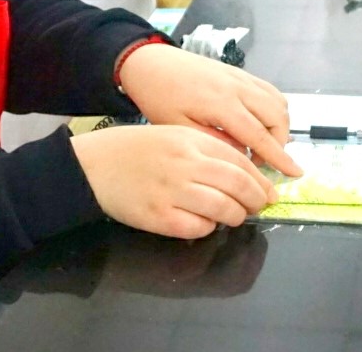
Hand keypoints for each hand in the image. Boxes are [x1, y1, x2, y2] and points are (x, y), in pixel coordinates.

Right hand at [72, 125, 276, 238]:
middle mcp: (184, 163)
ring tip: (234, 216)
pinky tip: (204, 223)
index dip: (260, 179)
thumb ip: (205, 149)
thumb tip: (243, 173)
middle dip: (256, 199)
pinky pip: (197, 228)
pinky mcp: (158, 216)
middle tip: (260, 206)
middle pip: (238, 185)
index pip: (239, 160)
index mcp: (190, 140)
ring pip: (223, 209)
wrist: (93, 165)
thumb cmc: (134, 150)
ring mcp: (171, 191)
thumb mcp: (173, 134)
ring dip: (235, 216)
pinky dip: (207, 228)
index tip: (269, 190)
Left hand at [117, 44, 301, 177]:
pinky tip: (259, 122)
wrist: (150, 63)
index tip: (295, 173)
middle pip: (277, 117)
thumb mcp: (178, 128)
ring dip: (278, 125)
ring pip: (277, 101)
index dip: (279, 157)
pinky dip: (273, 108)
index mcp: (221, 104)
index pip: (260, 135)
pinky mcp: (239, 72)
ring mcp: (241, 77)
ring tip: (261, 144)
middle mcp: (238, 87)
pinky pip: (269, 89)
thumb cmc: (159, 97)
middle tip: (261, 162)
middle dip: (279, 143)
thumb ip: (213, 143)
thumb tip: (242, 156)